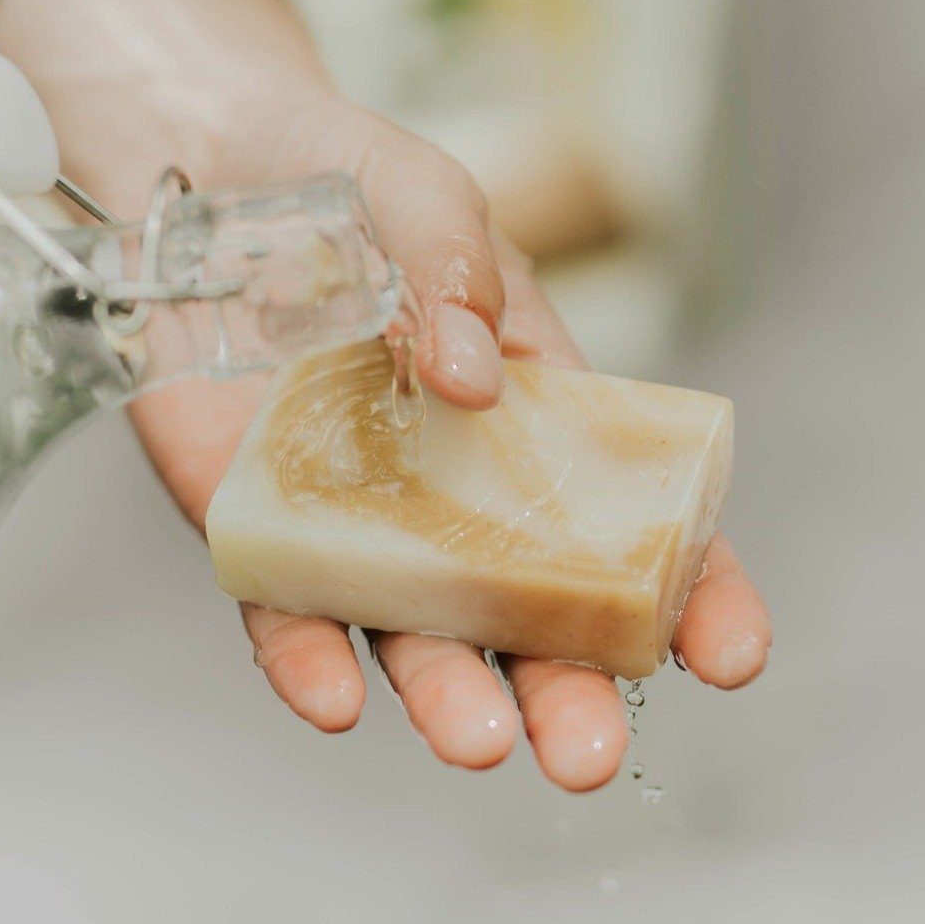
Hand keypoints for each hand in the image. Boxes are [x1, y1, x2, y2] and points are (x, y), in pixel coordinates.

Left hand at [91, 87, 772, 790]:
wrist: (196, 169)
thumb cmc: (339, 176)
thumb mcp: (422, 190)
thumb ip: (456, 266)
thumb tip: (474, 376)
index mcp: (538, 415)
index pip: (635, 520)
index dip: (691, 590)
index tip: (728, 654)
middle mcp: (460, 489)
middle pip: (532, 613)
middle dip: (571, 690)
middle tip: (592, 755)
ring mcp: (358, 518)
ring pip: (418, 634)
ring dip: (452, 697)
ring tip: (484, 744)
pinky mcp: (256, 528)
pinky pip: (285, 612)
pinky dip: (307, 661)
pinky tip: (334, 696)